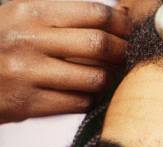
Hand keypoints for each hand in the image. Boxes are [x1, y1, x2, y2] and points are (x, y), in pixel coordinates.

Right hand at [0, 0, 131, 123]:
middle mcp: (29, 41)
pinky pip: (79, 102)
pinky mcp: (29, 104)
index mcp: (30, 13)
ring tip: (107, 75)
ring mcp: (29, 74)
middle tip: (126, 55)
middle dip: (121, 51)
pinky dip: (90, 98)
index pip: (93, 13)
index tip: (128, 30)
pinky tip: (86, 92)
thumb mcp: (21, 15)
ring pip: (94, 78)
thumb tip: (118, 13)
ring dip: (108, 78)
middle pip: (99, 45)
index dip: (120, 23)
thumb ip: (65, 13)